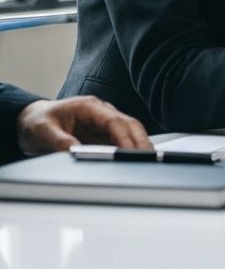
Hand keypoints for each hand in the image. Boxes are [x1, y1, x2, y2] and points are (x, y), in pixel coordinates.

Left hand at [16, 96, 150, 155]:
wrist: (32, 120)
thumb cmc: (38, 122)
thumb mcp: (43, 132)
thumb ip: (60, 141)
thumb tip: (76, 152)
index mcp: (89, 107)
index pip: (114, 121)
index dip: (125, 137)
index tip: (129, 152)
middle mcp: (101, 112)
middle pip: (129, 124)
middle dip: (140, 141)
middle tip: (147, 158)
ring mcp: (104, 122)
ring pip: (130, 132)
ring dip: (139, 145)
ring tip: (147, 161)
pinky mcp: (103, 133)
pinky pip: (122, 140)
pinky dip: (130, 149)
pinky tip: (135, 160)